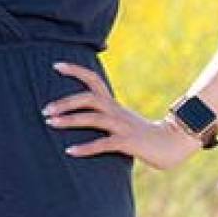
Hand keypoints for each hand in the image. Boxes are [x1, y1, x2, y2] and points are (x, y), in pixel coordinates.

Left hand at [43, 61, 202, 171]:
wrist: (172, 144)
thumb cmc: (142, 135)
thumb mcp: (120, 120)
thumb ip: (103, 116)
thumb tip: (80, 115)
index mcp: (113, 104)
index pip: (93, 79)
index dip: (75, 70)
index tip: (56, 65)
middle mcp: (116, 111)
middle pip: (88, 98)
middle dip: (65, 102)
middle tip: (45, 110)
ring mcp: (122, 126)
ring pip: (93, 118)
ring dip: (70, 120)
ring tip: (50, 124)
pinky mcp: (128, 142)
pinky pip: (104, 144)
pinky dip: (86, 147)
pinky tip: (70, 151)